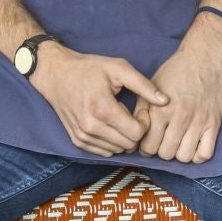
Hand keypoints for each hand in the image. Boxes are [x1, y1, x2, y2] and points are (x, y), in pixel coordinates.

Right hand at [27, 44, 167, 156]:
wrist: (56, 74)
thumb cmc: (89, 68)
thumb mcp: (118, 68)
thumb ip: (143, 85)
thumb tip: (166, 101)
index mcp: (102, 108)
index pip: (136, 133)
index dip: (144, 122)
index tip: (139, 109)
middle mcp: (91, 127)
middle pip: (128, 145)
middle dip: (135, 131)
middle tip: (131, 113)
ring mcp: (82, 136)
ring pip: (117, 151)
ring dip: (123, 137)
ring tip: (118, 117)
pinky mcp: (77, 141)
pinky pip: (104, 152)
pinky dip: (111, 141)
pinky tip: (108, 124)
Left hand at [138, 20, 221, 163]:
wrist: (203, 58)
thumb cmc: (175, 71)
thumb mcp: (151, 86)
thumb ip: (141, 110)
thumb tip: (135, 132)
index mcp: (161, 110)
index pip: (148, 147)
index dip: (145, 148)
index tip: (148, 143)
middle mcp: (180, 118)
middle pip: (166, 154)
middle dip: (161, 151)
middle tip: (162, 141)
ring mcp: (199, 122)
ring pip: (184, 157)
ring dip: (178, 153)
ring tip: (177, 142)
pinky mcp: (214, 123)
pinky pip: (205, 154)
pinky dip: (197, 155)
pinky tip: (192, 145)